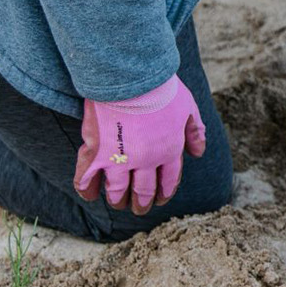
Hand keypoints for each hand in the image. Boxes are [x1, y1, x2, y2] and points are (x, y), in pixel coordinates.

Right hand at [74, 74, 206, 214]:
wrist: (132, 78)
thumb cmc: (162, 89)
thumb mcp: (188, 108)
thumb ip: (194, 132)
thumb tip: (199, 152)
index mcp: (170, 150)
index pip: (169, 180)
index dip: (164, 192)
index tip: (160, 199)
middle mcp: (146, 160)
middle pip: (144, 190)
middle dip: (142, 202)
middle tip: (140, 208)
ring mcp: (120, 158)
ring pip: (117, 189)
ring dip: (118, 199)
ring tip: (118, 203)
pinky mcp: (97, 152)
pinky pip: (88, 177)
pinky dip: (87, 188)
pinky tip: (89, 194)